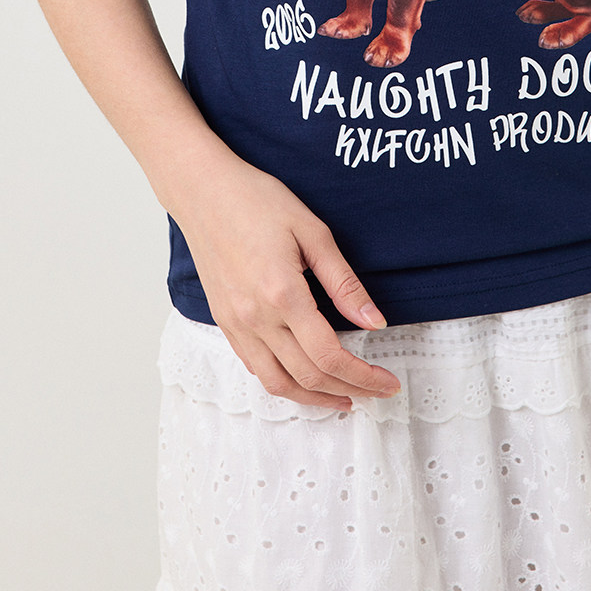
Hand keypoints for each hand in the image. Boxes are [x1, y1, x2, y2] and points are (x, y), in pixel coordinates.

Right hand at [168, 152, 401, 410]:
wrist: (203, 192)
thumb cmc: (256, 201)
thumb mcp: (312, 231)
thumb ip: (343, 282)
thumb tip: (374, 320)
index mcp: (282, 293)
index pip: (329, 355)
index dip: (364, 376)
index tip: (388, 382)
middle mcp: (256, 317)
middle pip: (308, 375)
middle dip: (348, 390)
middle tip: (376, 392)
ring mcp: (236, 324)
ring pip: (278, 383)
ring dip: (314, 398)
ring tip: (343, 397)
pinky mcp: (225, 323)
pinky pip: (255, 368)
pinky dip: (284, 383)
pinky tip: (303, 378)